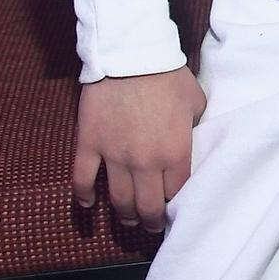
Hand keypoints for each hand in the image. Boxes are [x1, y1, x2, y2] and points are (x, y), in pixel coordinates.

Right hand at [74, 66, 206, 232]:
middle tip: (150, 225)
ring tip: (128, 219)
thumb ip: (195, 125)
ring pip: (118, 199)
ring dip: (124, 214)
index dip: (176, 201)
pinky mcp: (90, 143)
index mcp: (176, 152)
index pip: (177, 192)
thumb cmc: (168, 74)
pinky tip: (88, 205)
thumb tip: (193, 137)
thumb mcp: (195, 100)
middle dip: (150, 220)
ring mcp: (114, 155)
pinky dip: (84, 196)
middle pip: (148, 205)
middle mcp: (146, 161)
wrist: (131, 54)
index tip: (174, 205)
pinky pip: (83, 178)